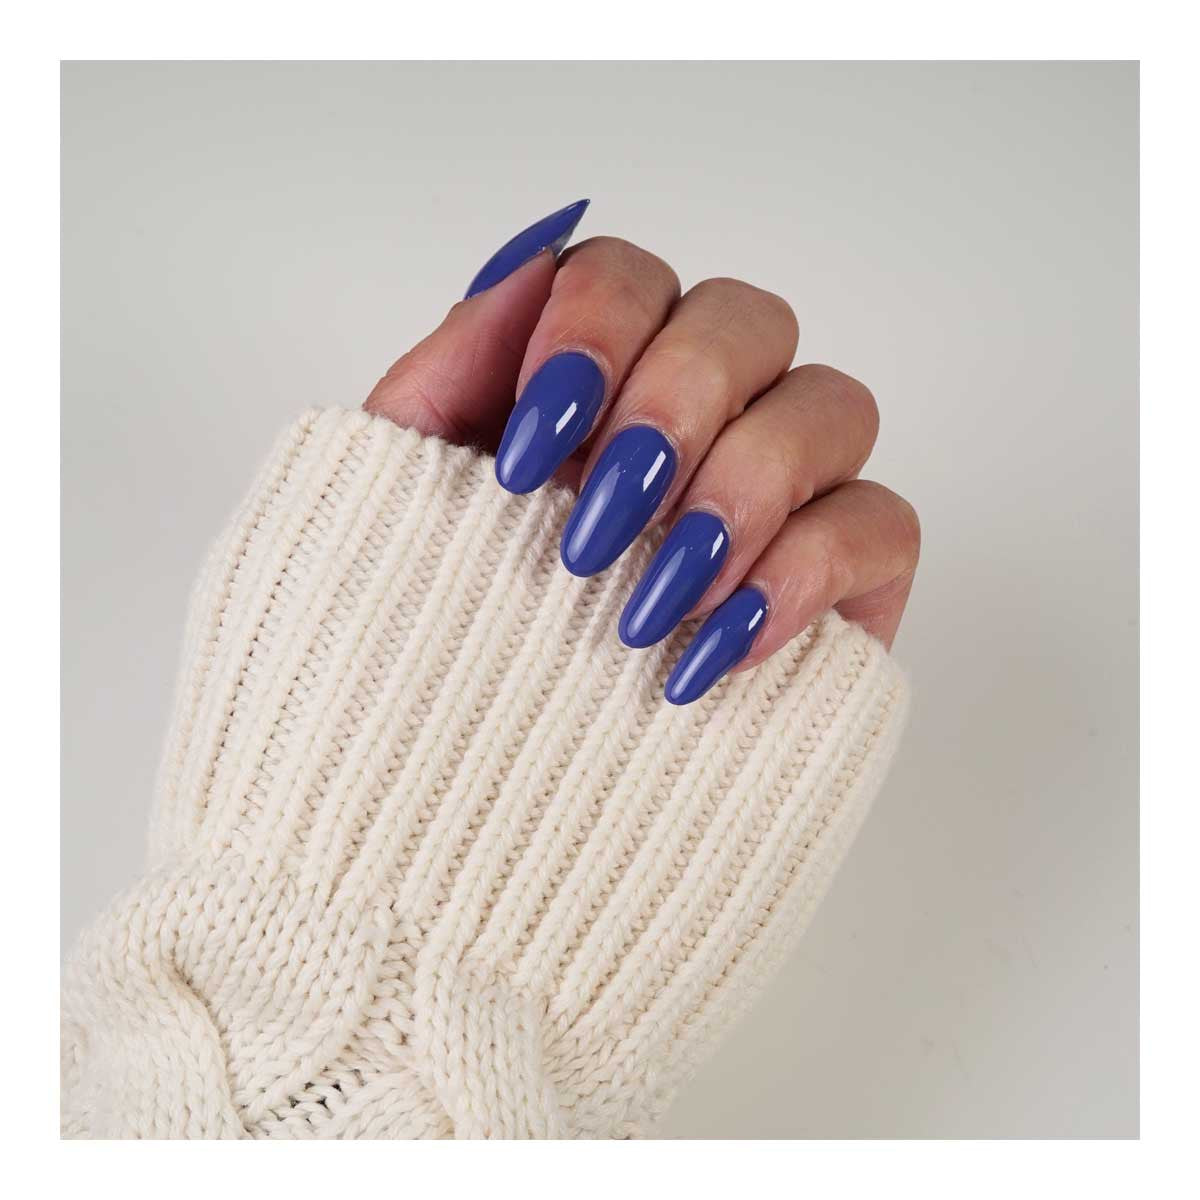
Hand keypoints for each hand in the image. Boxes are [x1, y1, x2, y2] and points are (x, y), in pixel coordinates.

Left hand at [366, 200, 918, 702]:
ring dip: (745, 485)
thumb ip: (450, 377)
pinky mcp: (841, 589)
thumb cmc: (415, 665)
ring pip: (834, 404)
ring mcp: (777, 505)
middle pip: (747, 321)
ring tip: (657, 594)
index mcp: (589, 394)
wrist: (460, 830)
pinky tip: (721, 641)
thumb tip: (528, 263)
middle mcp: (694, 429)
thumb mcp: (395, 512)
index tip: (530, 451)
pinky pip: (882, 524)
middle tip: (595, 526)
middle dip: (674, 404)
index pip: (628, 280)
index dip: (594, 331)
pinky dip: (806, 571)